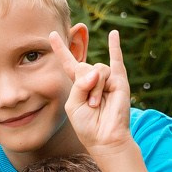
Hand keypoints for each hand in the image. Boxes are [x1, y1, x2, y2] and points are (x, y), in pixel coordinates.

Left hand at [51, 29, 133, 155]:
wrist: (105, 138)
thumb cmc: (87, 125)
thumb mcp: (73, 104)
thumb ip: (79, 85)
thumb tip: (96, 71)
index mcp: (78, 85)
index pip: (68, 63)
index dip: (60, 49)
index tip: (51, 35)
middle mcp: (92, 79)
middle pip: (83, 67)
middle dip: (85, 85)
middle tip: (90, 104)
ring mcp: (106, 79)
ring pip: (98, 70)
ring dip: (96, 88)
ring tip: (98, 104)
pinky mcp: (120, 81)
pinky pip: (117, 60)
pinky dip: (115, 47)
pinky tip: (113, 34)